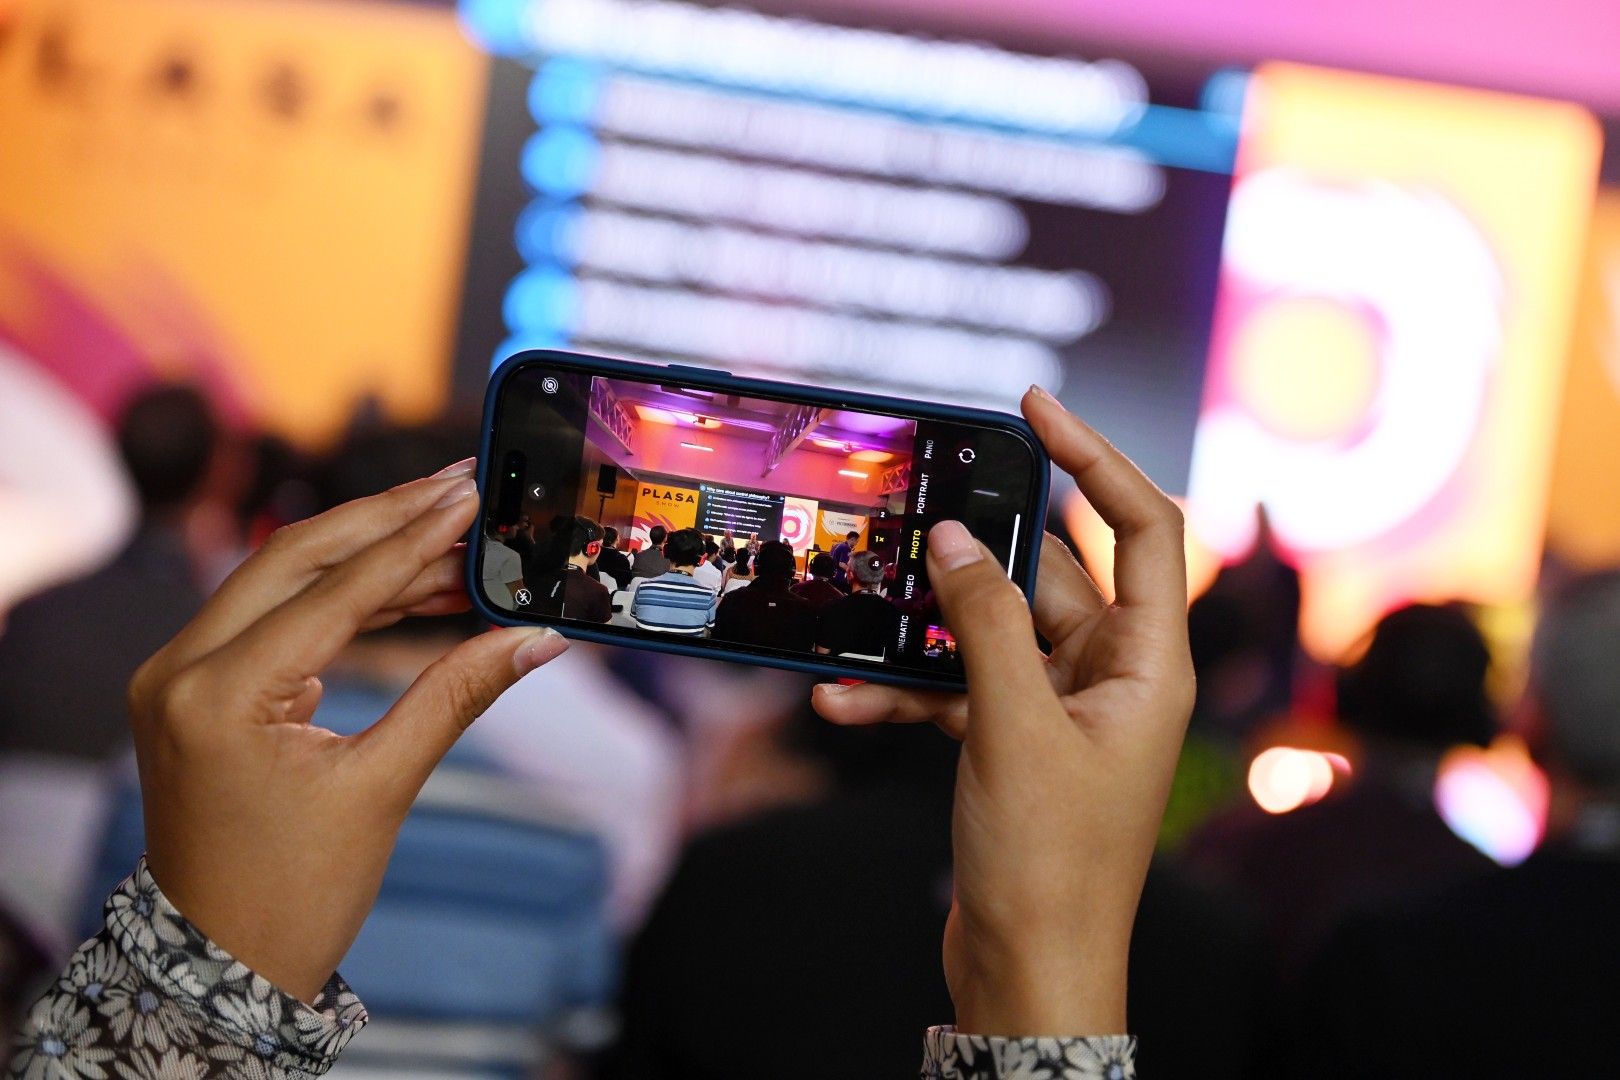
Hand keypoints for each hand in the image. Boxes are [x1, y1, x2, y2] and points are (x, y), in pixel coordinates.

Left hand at [127, 460, 567, 1003]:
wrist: (219, 961)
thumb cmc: (293, 892)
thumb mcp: (384, 788)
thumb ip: (457, 694)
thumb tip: (534, 638)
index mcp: (218, 695)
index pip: (334, 590)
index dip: (413, 539)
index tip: (468, 496)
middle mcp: (180, 668)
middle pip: (294, 556)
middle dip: (383, 518)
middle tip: (458, 486)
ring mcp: (178, 674)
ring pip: (281, 578)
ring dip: (367, 556)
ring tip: (451, 540)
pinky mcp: (195, 686)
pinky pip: (272, 616)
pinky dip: (339, 598)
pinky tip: (407, 589)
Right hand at [813, 387, 1193, 1036]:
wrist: (1028, 971)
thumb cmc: (1052, 864)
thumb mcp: (1013, 726)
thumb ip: (984, 625)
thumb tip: (954, 543)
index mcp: (1150, 663)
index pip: (1144, 526)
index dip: (1097, 458)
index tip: (1037, 407)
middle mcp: (1113, 676)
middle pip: (1052, 574)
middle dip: (982, 551)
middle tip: (923, 507)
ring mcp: (1061, 709)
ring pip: (991, 632)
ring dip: (928, 629)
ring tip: (868, 614)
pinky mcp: (1014, 740)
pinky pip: (958, 688)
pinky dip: (908, 690)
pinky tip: (845, 701)